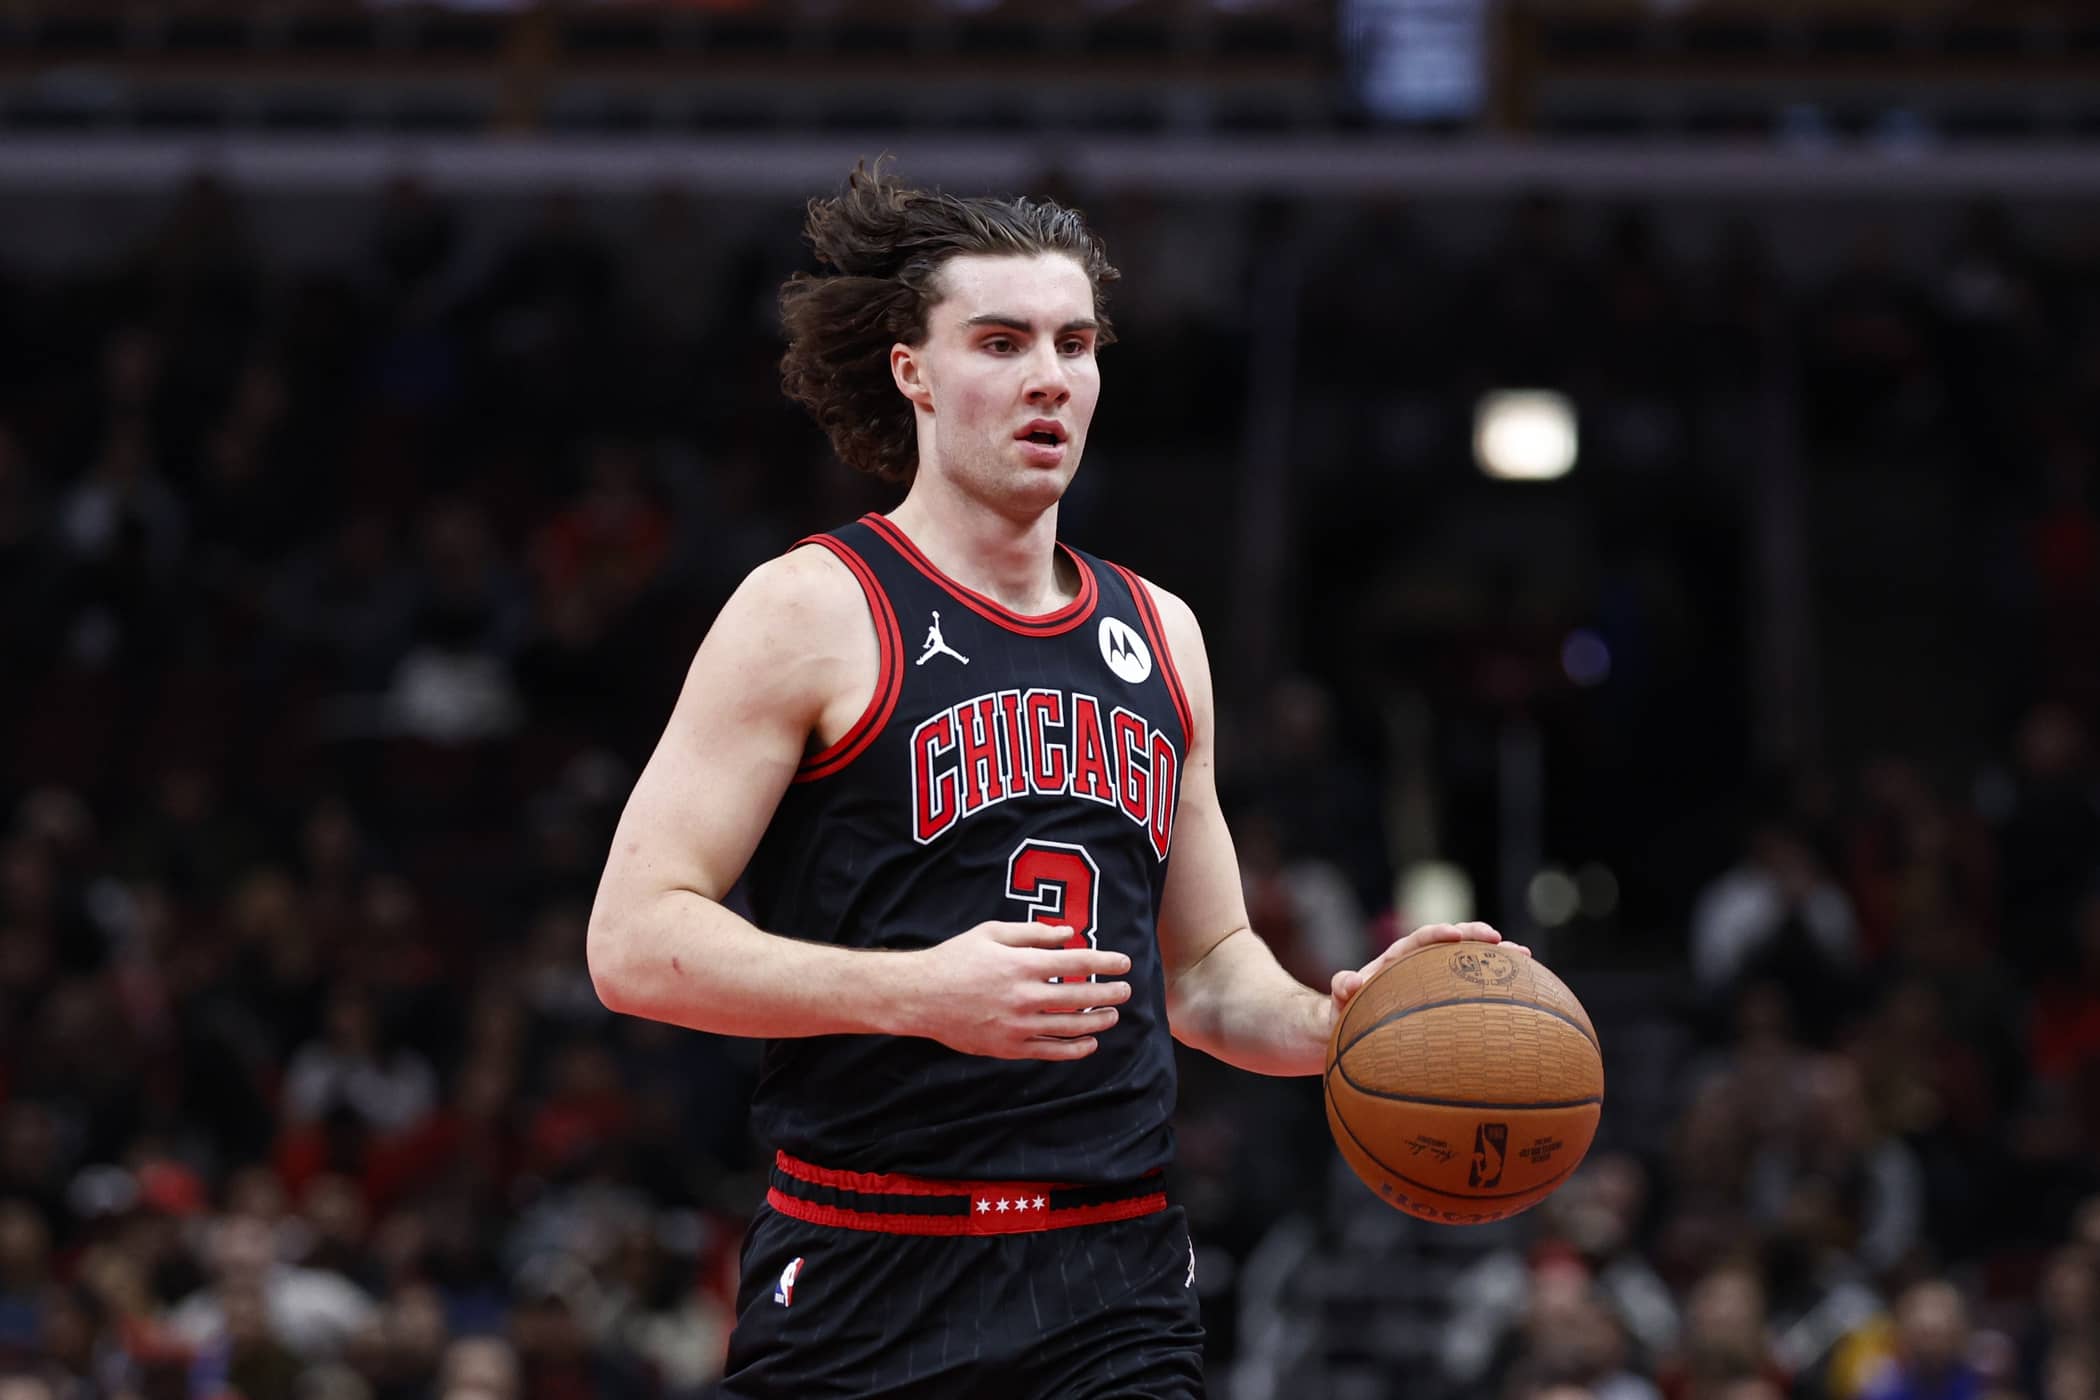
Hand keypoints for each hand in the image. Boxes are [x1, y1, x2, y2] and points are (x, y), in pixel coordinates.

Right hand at [902, 921, 1132, 1061]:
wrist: (920, 997)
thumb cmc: (955, 959)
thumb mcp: (992, 933)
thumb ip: (1033, 933)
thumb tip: (1069, 934)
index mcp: (1023, 964)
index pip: (1078, 963)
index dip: (1106, 963)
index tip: (1124, 963)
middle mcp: (1025, 996)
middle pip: (1081, 997)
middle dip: (1109, 994)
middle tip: (1126, 991)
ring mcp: (1018, 1025)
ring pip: (1070, 1027)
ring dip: (1098, 1021)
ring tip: (1112, 1016)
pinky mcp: (1009, 1047)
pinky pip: (1050, 1051)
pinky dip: (1074, 1050)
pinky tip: (1089, 1044)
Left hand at [1329, 921, 1528, 1014]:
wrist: (1349, 1028)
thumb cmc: (1343, 1013)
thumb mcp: (1339, 1001)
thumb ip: (1341, 988)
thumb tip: (1350, 982)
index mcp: (1395, 960)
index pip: (1419, 939)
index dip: (1437, 934)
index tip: (1455, 934)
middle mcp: (1418, 965)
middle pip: (1452, 943)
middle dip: (1476, 937)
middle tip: (1501, 940)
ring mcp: (1433, 981)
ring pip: (1468, 962)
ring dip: (1494, 958)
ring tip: (1524, 957)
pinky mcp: (1443, 998)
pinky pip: (1471, 988)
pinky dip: (1493, 986)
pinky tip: (1523, 993)